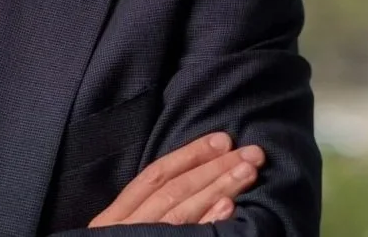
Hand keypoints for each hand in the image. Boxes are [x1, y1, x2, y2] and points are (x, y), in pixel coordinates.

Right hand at [88, 132, 264, 227]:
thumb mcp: (117, 236)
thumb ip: (142, 216)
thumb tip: (187, 192)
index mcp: (117, 216)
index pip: (156, 175)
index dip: (189, 155)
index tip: (221, 140)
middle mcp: (127, 225)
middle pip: (175, 189)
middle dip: (213, 167)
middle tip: (251, 152)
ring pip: (182, 209)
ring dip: (218, 187)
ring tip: (247, 172)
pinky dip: (206, 222)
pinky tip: (228, 209)